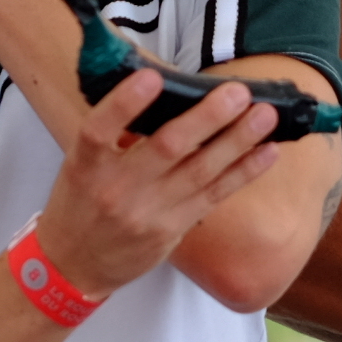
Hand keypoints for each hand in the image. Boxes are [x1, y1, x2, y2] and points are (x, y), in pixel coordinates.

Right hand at [34, 66, 282, 295]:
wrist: (74, 265)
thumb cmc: (80, 204)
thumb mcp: (81, 167)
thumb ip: (115, 136)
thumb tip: (168, 93)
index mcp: (85, 165)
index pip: (99, 130)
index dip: (124, 103)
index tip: (151, 76)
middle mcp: (116, 188)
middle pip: (166, 148)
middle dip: (207, 117)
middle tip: (238, 92)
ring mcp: (148, 212)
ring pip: (200, 171)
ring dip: (237, 141)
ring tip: (266, 115)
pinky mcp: (173, 229)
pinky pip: (214, 196)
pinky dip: (243, 172)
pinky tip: (267, 152)